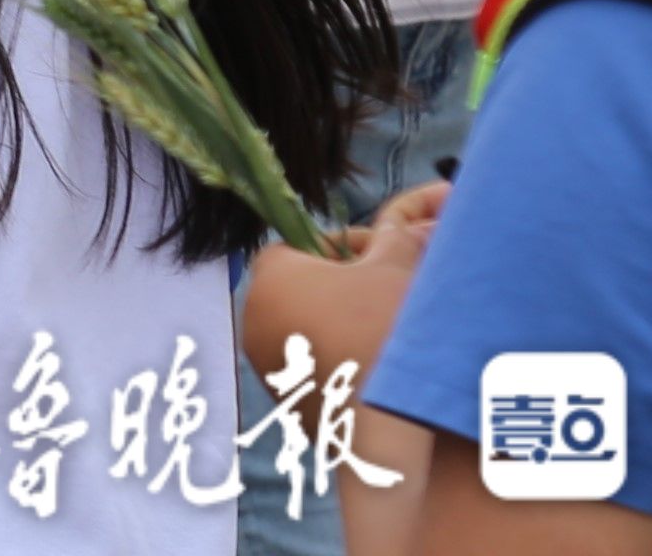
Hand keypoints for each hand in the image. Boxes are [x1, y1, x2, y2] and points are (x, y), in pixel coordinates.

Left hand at [245, 180, 443, 386]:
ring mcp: (263, 361)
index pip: (295, 243)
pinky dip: (331, 357)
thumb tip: (398, 224)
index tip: (371, 259)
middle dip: (336, 284)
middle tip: (379, 293)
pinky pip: (303, 363)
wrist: (383, 428)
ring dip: (333, 321)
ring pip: (299, 324)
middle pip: (296, 284)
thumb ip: (392, 237)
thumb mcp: (394, 271)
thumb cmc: (382, 336)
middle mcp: (253, 315)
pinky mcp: (280, 398)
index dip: (335, 246)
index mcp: (270, 275)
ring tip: (378, 330)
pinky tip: (368, 366)